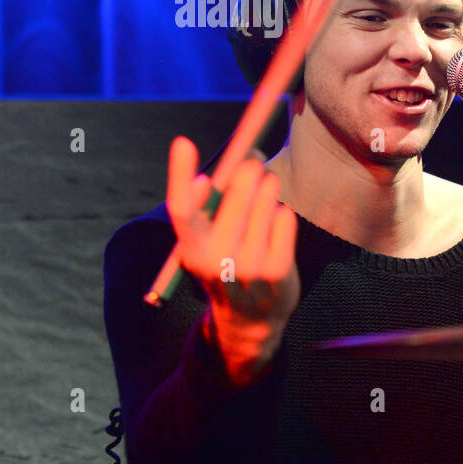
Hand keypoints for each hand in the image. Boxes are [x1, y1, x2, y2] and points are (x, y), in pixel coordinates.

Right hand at [166, 136, 299, 383]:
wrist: (248, 321)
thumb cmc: (224, 264)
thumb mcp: (205, 242)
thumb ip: (208, 208)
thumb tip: (224, 168)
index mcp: (190, 250)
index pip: (181, 208)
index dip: (179, 174)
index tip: (183, 142)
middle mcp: (216, 260)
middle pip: (235, 192)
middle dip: (247, 168)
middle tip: (254, 158)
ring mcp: (249, 266)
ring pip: (265, 198)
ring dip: (267, 186)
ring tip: (266, 190)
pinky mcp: (278, 270)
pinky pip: (283, 216)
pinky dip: (280, 212)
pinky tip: (274, 222)